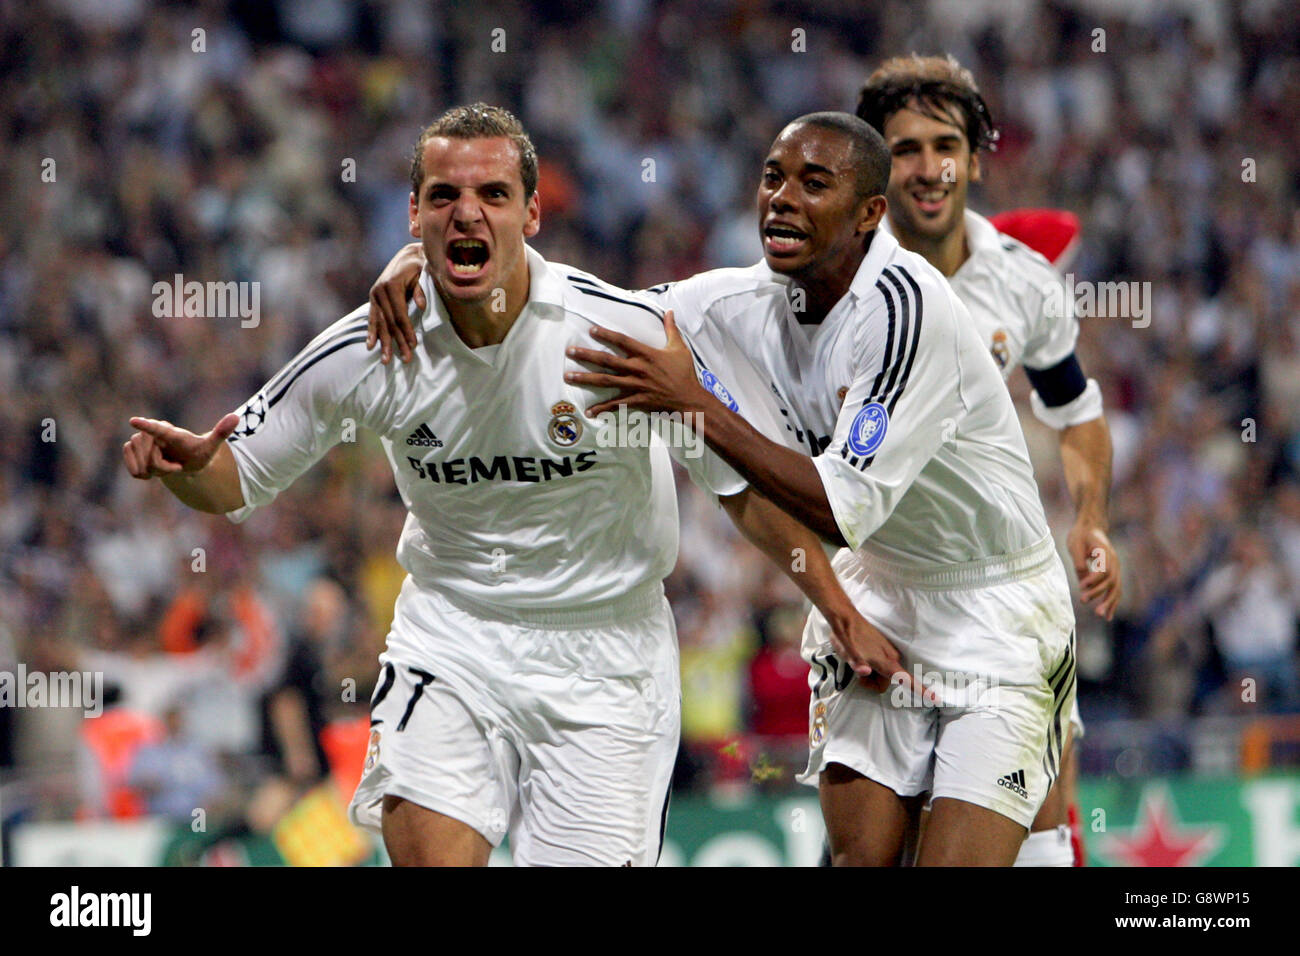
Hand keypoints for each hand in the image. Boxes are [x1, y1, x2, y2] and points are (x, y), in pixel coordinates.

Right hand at [123, 414, 238, 478]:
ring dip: (155, 472)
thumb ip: (221, 432)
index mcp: (171, 432)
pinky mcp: (131, 450)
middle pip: (151, 459)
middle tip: (177, 466)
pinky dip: (142, 474)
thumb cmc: (198, 452)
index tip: (134, 421)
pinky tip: (151, 471)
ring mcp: (139, 441)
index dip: (146, 426)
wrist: (185, 461)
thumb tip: (236, 417)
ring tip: (166, 466)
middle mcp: (153, 434)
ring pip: (142, 465)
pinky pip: (133, 470)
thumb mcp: (211, 446)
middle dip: (164, 468)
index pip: (158, 429)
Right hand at [366, 242, 425, 363]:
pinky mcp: (373, 298)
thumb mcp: (424, 274)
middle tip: (406, 358)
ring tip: (387, 360)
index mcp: (391, 286)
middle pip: (390, 322)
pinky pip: (372, 318)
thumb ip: (421, 289)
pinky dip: (372, 332)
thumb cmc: (420, 266)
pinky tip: (371, 346)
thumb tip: (422, 306)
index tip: (413, 345)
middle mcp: (379, 291)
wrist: (409, 254)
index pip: (400, 315)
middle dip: (398, 342)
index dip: (407, 331)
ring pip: (380, 323)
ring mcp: (374, 295)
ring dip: (384, 342)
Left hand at [564, 310, 707, 417]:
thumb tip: (669, 311)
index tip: (591, 330)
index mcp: (647, 354)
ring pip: (606, 381)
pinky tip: (590, 411)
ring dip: (586, 379)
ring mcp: (636, 386)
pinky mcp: (637, 401)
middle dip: (586, 356)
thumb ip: (671, 329)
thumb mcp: (679, 348)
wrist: (690, 400)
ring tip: (569, 377)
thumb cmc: (685, 373)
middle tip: (569, 351)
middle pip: (607, 360)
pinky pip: (616, 404)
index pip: (622, 341)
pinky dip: (603, 408)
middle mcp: (638, 369)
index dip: (606, 334)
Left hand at [825, 608, 931, 700]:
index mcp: (885, 661)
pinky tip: (862, 658)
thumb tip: (865, 672)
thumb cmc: (846, 635)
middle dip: (872, 682)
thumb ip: (856, 663)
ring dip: (871, 674)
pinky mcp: (884, 648)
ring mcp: (888, 652)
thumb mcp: (847, 651)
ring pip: (884, 674)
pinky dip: (873, 667)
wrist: (845, 617)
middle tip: (858, 674)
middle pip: (887, 682)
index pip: (906, 678)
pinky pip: (883, 665)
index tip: (936, 699)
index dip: (921, 690)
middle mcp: (891, 657)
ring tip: (858, 663)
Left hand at [1067, 524, 1121, 619]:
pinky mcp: (1112, 573)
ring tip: (1101, 615)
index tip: (1081, 586)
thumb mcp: (1075, 544)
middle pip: (1112, 582)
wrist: (1091, 526)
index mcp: (1105, 552)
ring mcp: (1115, 567)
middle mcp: (1114, 561)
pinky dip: (1112, 602)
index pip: (1104, 571)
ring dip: (1109, 603)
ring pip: (1116, 588)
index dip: (1093, 580)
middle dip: (1100, 595)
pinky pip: (1115, 590)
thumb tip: (1082, 580)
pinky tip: (1108, 615)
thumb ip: (1079, 562)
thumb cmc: (1081, 534)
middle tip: (1086, 604)